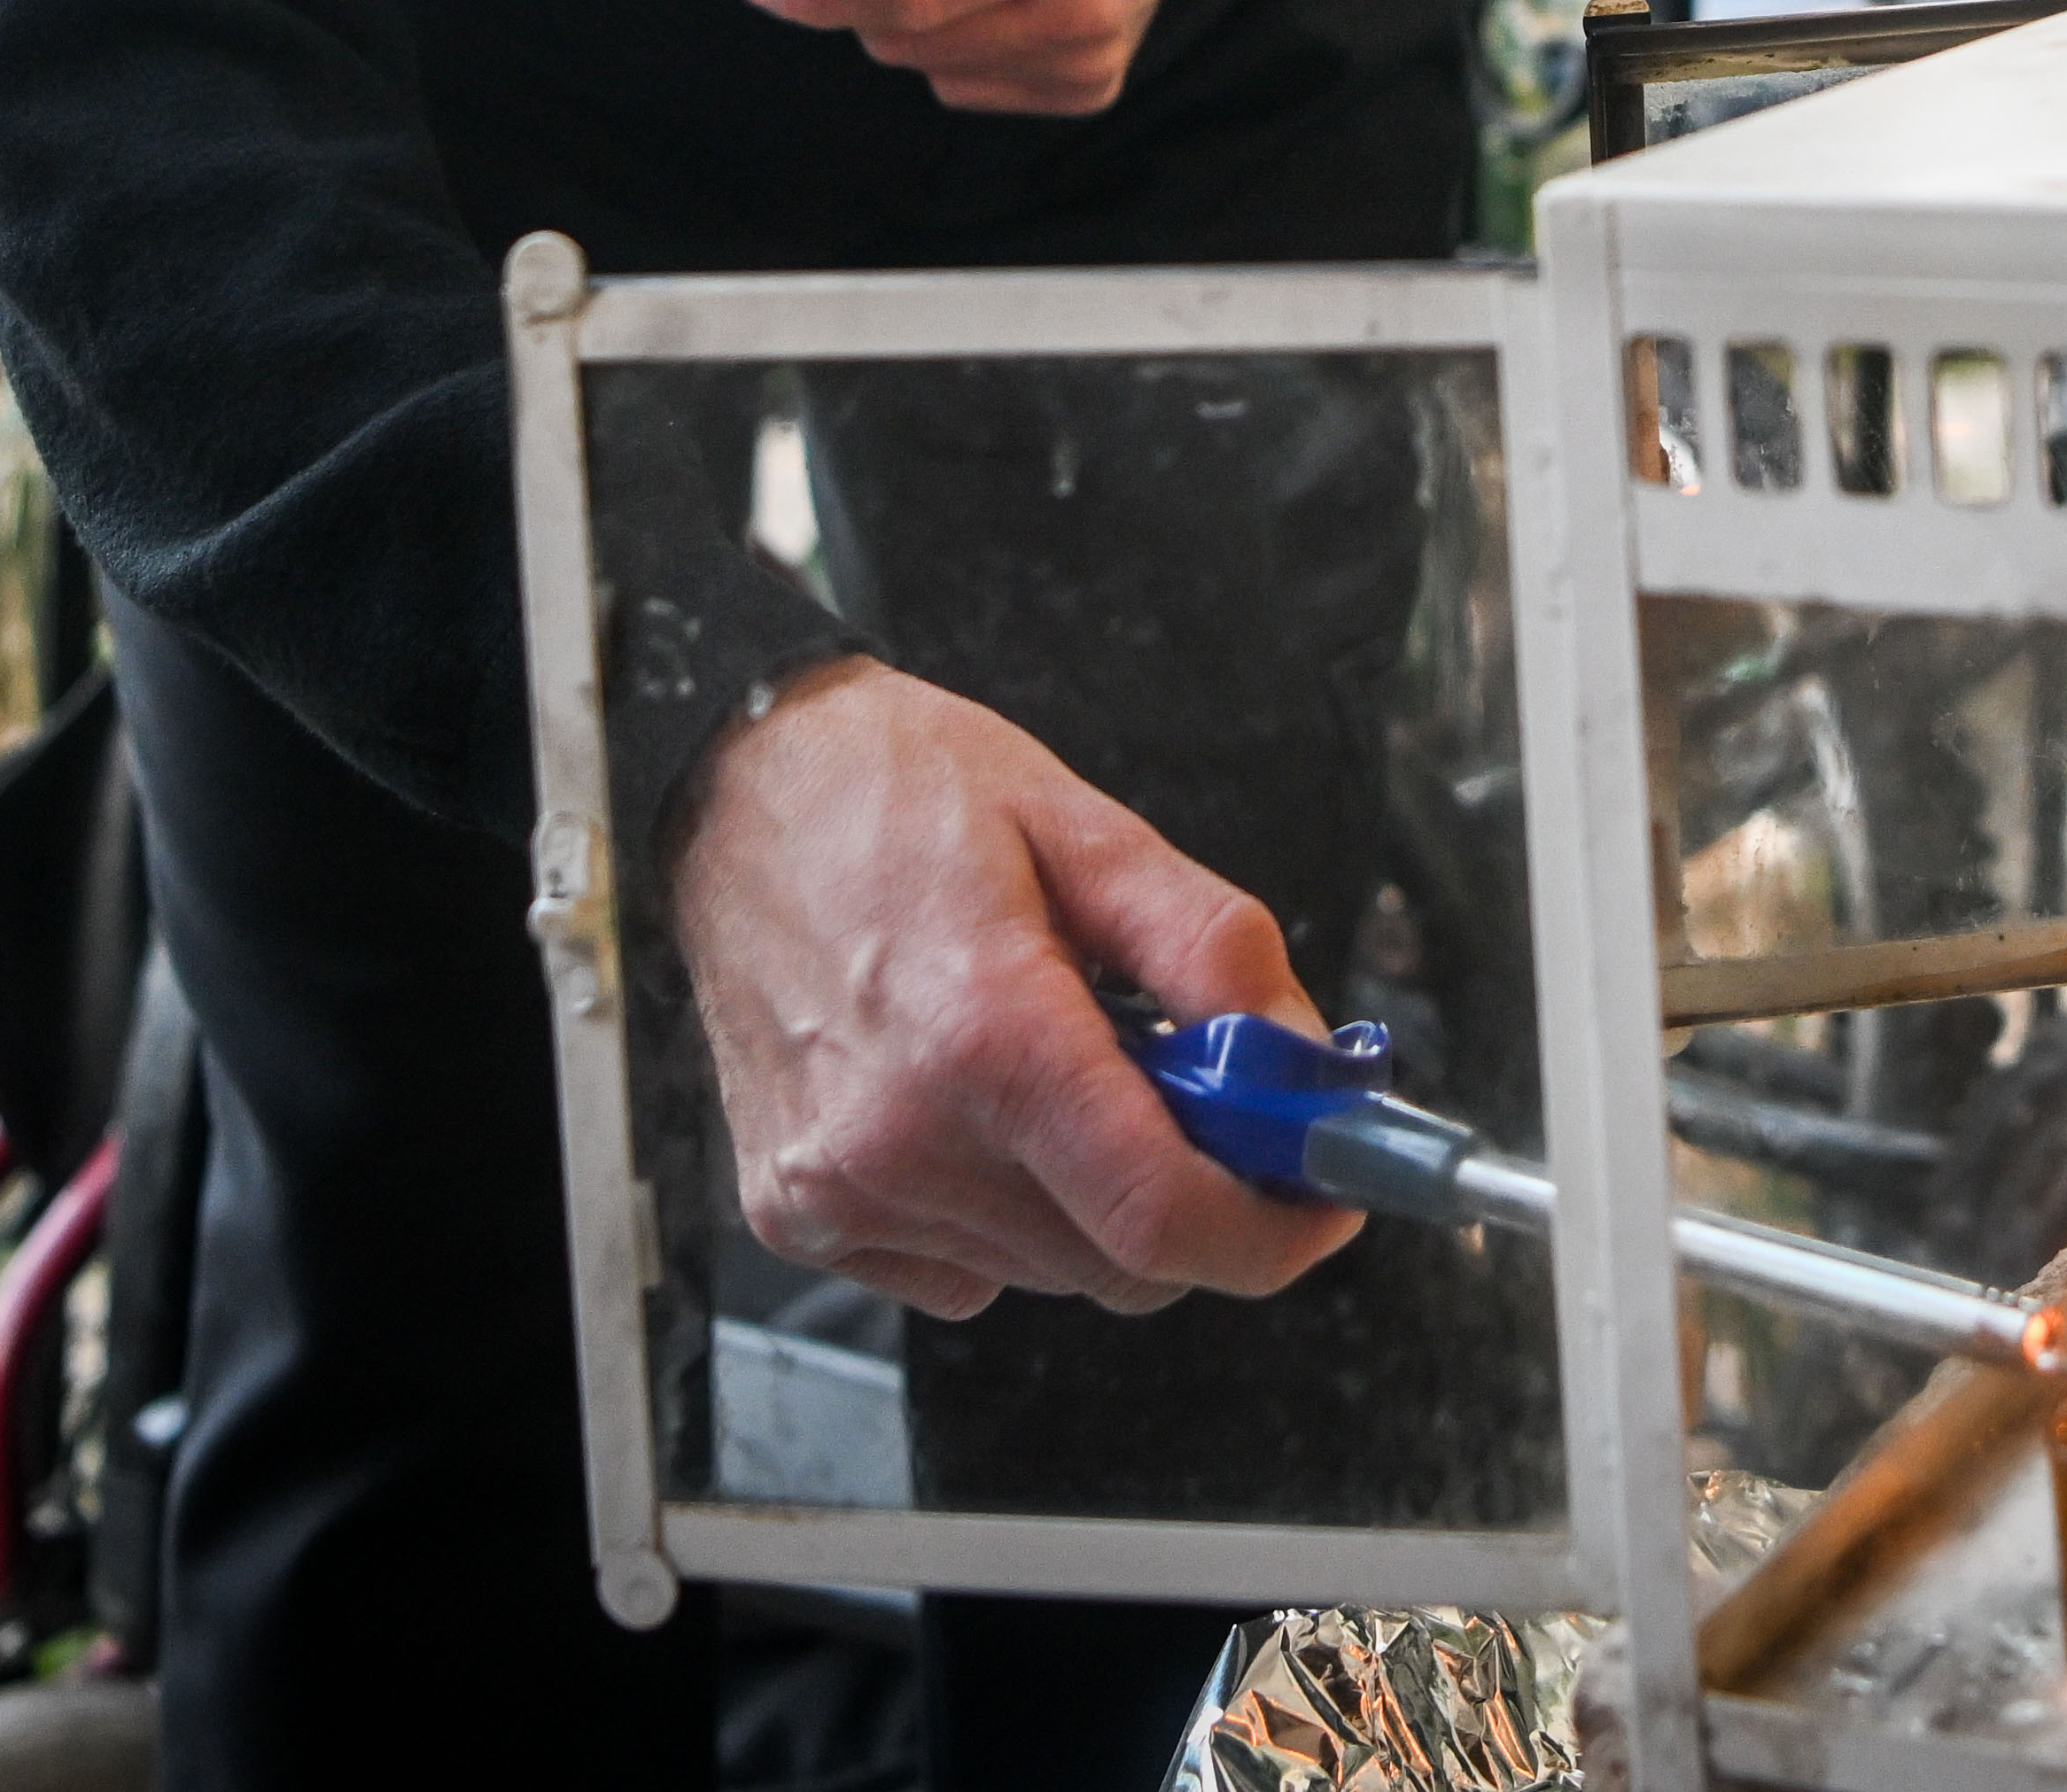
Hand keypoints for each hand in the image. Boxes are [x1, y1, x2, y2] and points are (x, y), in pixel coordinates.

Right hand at [668, 659, 1361, 1320]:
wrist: (743, 794)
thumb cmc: (901, 796)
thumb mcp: (1091, 830)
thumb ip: (1211, 951)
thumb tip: (1301, 1058)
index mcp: (984, 1036)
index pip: (1160, 1217)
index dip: (1271, 1233)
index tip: (1324, 1199)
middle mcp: (899, 1138)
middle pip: (1120, 1261)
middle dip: (1197, 1196)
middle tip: (1202, 1092)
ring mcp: (839, 1189)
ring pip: (1049, 1271)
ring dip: (1099, 1198)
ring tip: (1068, 1065)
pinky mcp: (798, 1214)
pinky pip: (963, 1269)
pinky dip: (1010, 1212)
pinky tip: (982, 1107)